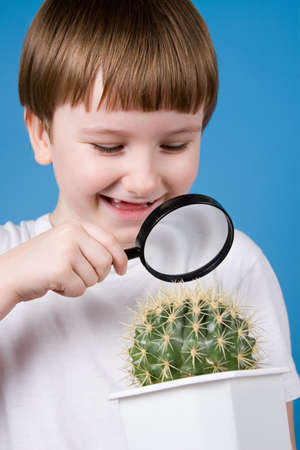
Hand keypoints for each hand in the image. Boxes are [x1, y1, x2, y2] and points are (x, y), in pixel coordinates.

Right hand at [0, 221, 127, 316]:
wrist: (10, 273)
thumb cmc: (38, 262)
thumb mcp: (65, 243)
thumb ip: (88, 245)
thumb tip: (116, 259)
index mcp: (75, 225)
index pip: (110, 240)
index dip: (120, 257)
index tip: (122, 269)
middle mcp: (72, 234)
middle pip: (105, 262)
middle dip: (97, 275)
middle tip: (79, 276)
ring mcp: (66, 250)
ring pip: (95, 277)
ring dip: (80, 284)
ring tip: (62, 277)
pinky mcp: (61, 270)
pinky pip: (80, 289)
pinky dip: (70, 292)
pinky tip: (55, 284)